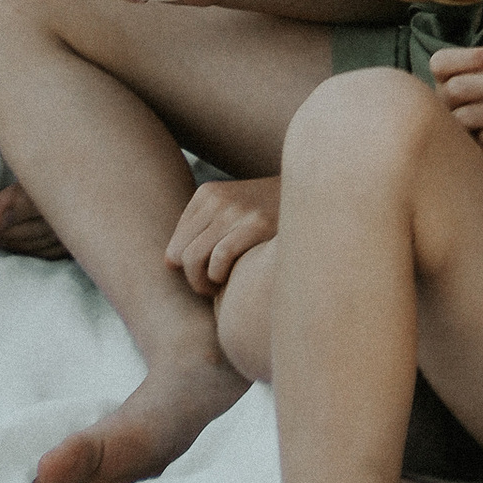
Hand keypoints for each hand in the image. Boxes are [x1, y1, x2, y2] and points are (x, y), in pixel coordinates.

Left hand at [166, 174, 280, 293]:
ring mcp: (238, 209)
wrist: (313, 199)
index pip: (174, 246)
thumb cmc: (269, 217)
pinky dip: (221, 276)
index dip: (187, 269)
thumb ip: (202, 230)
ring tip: (221, 287)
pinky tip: (234, 278)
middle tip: (212, 287)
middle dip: (193, 279)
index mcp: (208, 194)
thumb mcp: (233, 211)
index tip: (207, 276)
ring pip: (194, 258)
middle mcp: (219, 198)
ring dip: (204, 283)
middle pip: (180, 254)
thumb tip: (168, 262)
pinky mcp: (258, 224)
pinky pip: (219, 258)